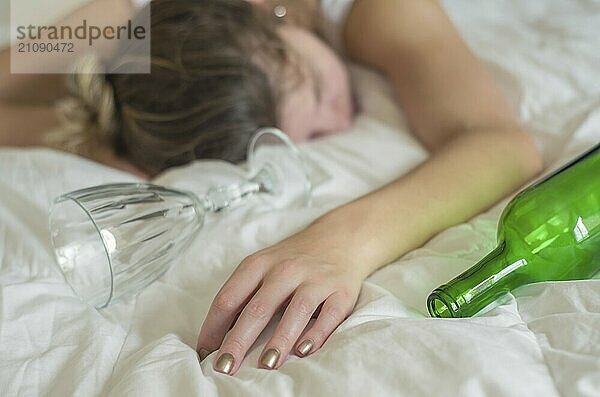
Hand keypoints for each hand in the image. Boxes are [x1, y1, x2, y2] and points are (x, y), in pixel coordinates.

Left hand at [196, 220, 363, 374]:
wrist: (339, 237)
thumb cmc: (292, 259)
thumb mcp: (263, 266)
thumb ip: (243, 295)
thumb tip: (217, 337)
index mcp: (259, 264)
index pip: (229, 297)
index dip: (213, 327)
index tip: (204, 353)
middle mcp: (286, 270)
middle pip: (258, 307)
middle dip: (239, 340)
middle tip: (226, 366)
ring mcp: (316, 280)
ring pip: (295, 310)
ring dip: (280, 339)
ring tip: (266, 364)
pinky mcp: (341, 292)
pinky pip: (329, 315)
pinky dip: (317, 334)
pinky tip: (304, 351)